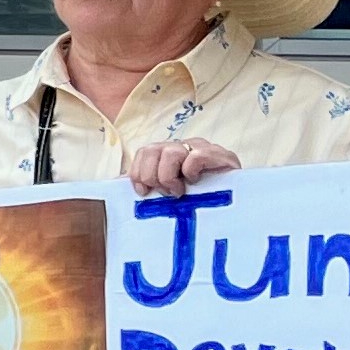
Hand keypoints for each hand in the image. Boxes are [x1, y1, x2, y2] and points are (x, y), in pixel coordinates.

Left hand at [125, 138, 239, 197]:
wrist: (235, 202)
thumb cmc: (196, 199)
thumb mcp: (164, 192)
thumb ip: (144, 184)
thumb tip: (114, 183)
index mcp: (166, 153)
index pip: (143, 151)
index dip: (138, 173)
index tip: (144, 192)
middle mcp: (182, 146)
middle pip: (152, 150)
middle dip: (153, 177)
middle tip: (166, 192)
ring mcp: (201, 148)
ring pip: (170, 152)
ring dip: (170, 177)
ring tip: (180, 191)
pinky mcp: (220, 155)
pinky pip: (195, 156)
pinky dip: (191, 171)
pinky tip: (196, 181)